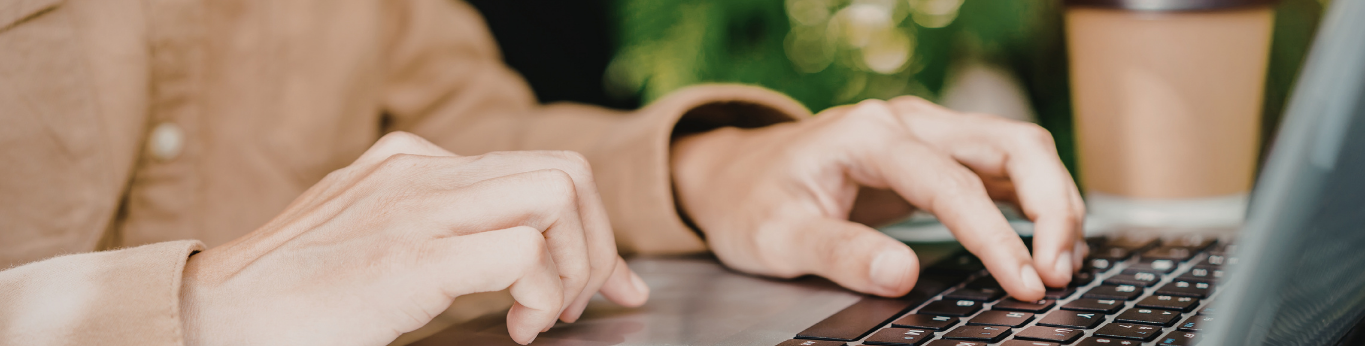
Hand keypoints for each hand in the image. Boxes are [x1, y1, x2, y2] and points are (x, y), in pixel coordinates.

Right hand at [179, 132, 648, 345]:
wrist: (212, 321)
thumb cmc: (291, 303)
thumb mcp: (377, 248)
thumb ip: (447, 241)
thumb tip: (525, 269)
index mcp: (415, 166)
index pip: (539, 170)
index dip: (593, 232)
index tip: (608, 286)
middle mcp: (423, 171)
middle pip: (566, 172)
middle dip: (600, 245)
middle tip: (580, 306)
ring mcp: (416, 205)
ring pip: (559, 194)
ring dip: (578, 265)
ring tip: (545, 319)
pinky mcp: (410, 254)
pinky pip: (523, 252)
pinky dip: (543, 296)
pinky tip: (517, 331)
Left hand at [671, 98, 1085, 300]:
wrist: (736, 175)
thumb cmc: (753, 203)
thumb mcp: (778, 238)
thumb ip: (839, 254)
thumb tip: (902, 276)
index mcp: (867, 134)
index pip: (952, 182)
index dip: (995, 236)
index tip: (1024, 282)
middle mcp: (906, 121)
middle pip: (1010, 144)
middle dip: (1051, 205)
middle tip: (1058, 272)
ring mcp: (926, 132)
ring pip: (1018, 149)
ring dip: (1053, 201)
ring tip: (1062, 265)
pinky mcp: (936, 153)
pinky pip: (1005, 167)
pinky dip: (1036, 201)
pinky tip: (1047, 243)